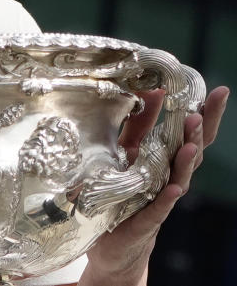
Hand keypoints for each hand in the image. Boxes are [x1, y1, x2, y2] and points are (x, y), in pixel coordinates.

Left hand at [79, 85, 228, 285]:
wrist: (110, 241)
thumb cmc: (121, 191)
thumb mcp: (127, 151)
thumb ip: (140, 124)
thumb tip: (154, 89)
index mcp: (166, 158)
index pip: (191, 133)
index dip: (207, 114)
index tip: (221, 92)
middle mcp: (169, 177)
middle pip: (191, 153)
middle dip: (198, 134)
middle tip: (199, 114)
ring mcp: (160, 199)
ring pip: (179, 178)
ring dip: (186, 162)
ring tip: (191, 146)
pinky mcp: (146, 220)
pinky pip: (159, 208)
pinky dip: (167, 198)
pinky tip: (176, 188)